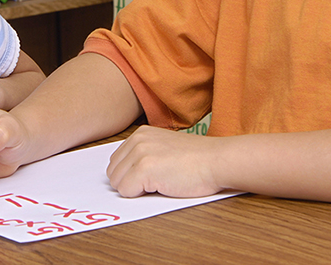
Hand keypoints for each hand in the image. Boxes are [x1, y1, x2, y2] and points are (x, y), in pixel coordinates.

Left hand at [106, 125, 226, 197]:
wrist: (217, 160)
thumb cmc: (198, 160)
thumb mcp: (164, 148)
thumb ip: (144, 154)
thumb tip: (125, 174)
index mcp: (140, 134)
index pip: (116, 161)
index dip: (130, 175)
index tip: (149, 176)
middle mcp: (137, 140)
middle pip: (113, 172)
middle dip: (129, 183)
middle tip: (155, 182)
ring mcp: (140, 154)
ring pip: (117, 183)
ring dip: (135, 189)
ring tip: (160, 182)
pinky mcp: (144, 169)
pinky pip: (126, 192)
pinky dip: (140, 196)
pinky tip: (161, 186)